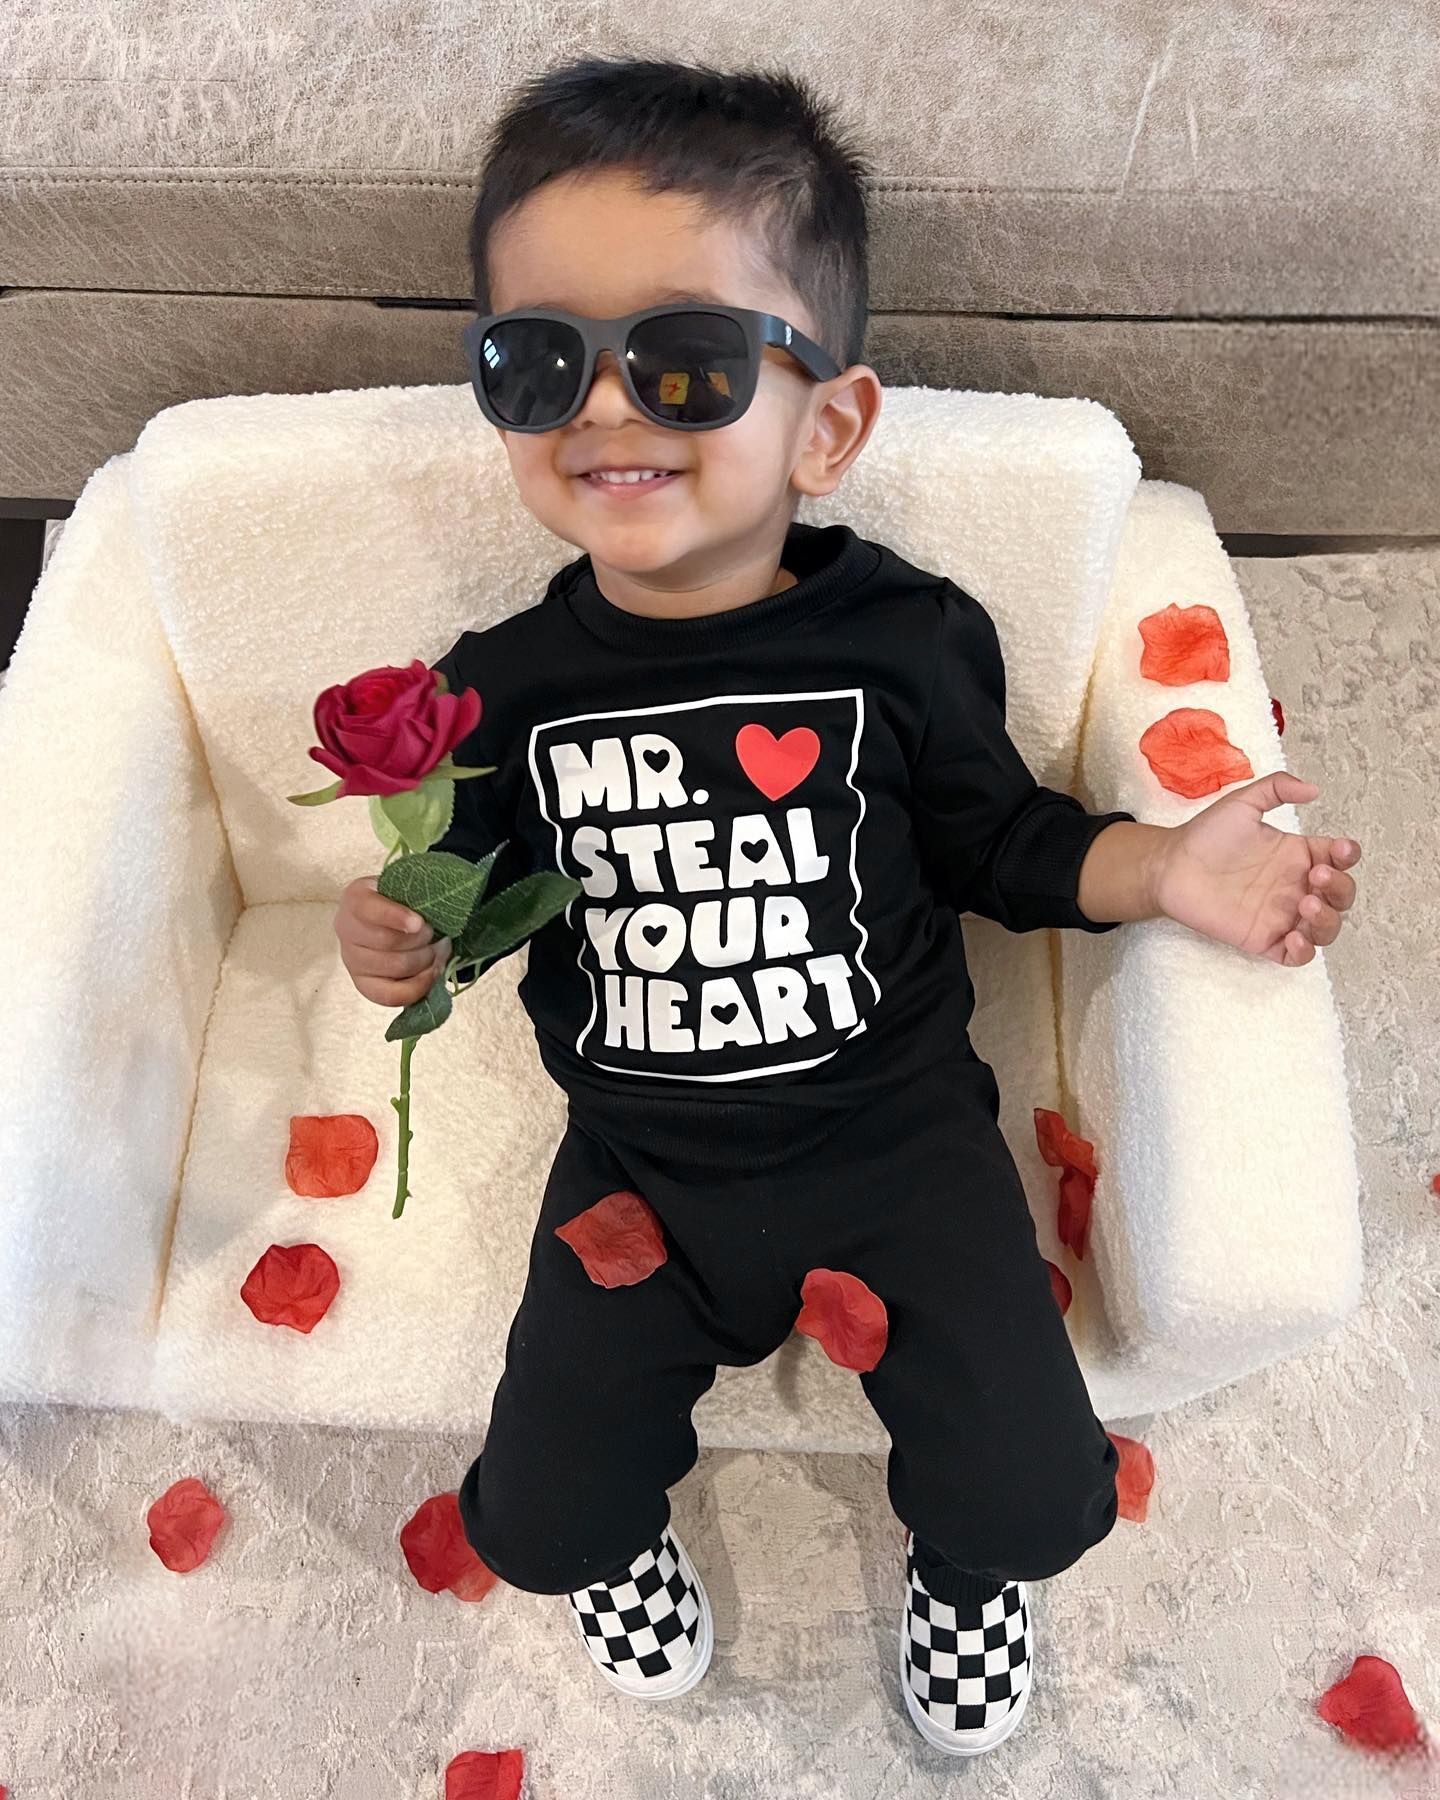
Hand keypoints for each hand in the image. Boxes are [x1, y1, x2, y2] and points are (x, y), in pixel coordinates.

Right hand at [334, 875, 452, 1005]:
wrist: (393, 919)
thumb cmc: (403, 902)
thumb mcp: (407, 889)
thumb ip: (418, 895)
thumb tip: (437, 910)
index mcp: (355, 898)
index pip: (369, 909)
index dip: (395, 917)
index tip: (418, 922)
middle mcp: (346, 929)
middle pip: (386, 941)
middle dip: (421, 939)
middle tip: (436, 934)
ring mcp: (352, 960)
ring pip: (394, 967)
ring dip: (425, 960)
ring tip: (438, 951)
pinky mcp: (363, 985)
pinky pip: (390, 995)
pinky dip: (418, 987)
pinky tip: (432, 973)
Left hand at [1150, 771, 1360, 964]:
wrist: (1171, 865)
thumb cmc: (1206, 835)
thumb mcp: (1243, 802)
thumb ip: (1278, 787)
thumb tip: (1314, 790)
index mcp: (1299, 855)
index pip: (1340, 859)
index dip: (1348, 855)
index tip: (1338, 848)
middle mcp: (1296, 886)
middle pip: (1340, 895)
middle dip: (1339, 887)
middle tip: (1315, 876)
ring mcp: (1282, 915)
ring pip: (1326, 928)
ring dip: (1327, 920)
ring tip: (1306, 904)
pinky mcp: (1263, 939)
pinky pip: (1296, 956)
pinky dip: (1305, 952)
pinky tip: (1295, 937)